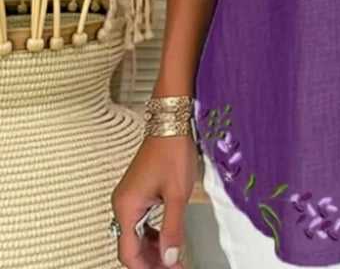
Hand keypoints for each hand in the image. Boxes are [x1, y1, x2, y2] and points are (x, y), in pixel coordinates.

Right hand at [111, 134, 198, 267]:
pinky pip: (140, 222)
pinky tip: (166, 239)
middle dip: (152, 261)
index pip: (130, 252)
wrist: (172, 124)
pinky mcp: (137, 192)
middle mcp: (123, 204)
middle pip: (131, 246)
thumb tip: (170, 258)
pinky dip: (152, 234)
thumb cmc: (173, 152)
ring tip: (172, 258)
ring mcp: (128, 198)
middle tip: (174, 268)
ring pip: (136, 235)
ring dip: (153, 249)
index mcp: (127, 207)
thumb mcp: (177, 194)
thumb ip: (173, 228)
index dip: (148, 268)